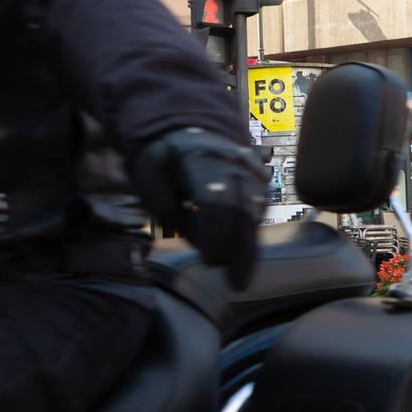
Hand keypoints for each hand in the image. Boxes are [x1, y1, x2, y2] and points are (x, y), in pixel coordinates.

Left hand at [132, 126, 266, 288]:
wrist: (189, 126)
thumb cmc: (163, 157)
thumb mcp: (151, 178)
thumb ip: (170, 210)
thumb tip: (200, 243)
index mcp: (201, 159)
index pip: (216, 201)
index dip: (217, 235)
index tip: (211, 263)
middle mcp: (233, 163)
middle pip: (244, 211)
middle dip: (241, 251)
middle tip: (237, 284)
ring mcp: (250, 170)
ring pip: (257, 212)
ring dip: (249, 247)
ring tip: (241, 277)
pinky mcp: (259, 178)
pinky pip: (260, 209)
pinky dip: (251, 234)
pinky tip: (242, 255)